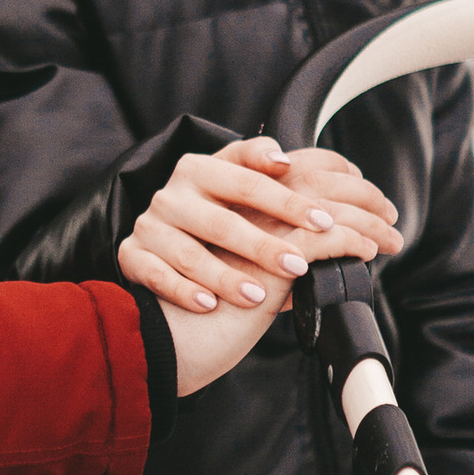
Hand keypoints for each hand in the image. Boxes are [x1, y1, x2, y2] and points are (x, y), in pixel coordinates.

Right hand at [121, 136, 399, 317]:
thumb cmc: (216, 242)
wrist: (166, 286)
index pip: (249, 177)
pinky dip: (184, 289)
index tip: (323, 219)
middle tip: (297, 264)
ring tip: (256, 293)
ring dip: (225, 274)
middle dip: (265, 242)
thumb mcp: (245, 211)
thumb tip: (342, 212)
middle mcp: (175, 192)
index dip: (286, 198)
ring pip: (188, 249)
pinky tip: (209, 304)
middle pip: (222, 217)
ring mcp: (150, 224)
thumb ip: (278, 202)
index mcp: (204, 169)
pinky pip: (155, 273)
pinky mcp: (131, 255)